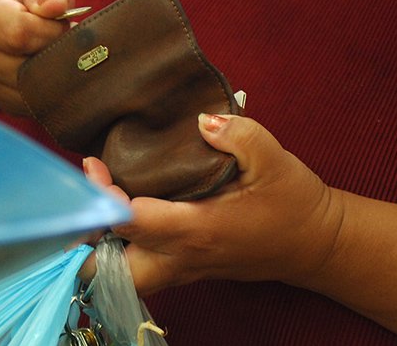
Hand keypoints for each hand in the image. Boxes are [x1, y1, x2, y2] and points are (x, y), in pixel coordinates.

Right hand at [0, 0, 73, 113]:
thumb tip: (54, 6)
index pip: (20, 34)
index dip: (51, 29)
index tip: (63, 19)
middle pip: (28, 68)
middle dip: (58, 53)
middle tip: (66, 37)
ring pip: (35, 92)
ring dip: (58, 73)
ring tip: (58, 50)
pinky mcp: (3, 102)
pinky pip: (37, 106)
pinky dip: (54, 90)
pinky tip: (54, 67)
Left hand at [85, 115, 343, 294]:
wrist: (316, 244)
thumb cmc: (293, 202)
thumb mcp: (274, 160)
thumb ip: (239, 135)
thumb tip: (202, 120)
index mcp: (199, 229)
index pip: (131, 222)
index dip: (103, 196)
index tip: (93, 165)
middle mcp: (183, 256)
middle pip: (111, 265)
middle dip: (85, 235)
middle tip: (80, 195)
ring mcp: (181, 268)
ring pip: (121, 275)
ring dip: (98, 245)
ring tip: (89, 204)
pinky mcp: (182, 270)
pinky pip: (137, 268)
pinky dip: (117, 248)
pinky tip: (113, 214)